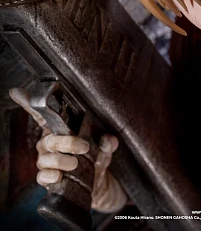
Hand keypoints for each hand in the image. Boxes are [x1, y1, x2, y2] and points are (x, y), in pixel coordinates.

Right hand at [9, 87, 126, 212]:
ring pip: (45, 159)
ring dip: (61, 161)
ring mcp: (46, 161)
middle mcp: (49, 144)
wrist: (97, 183)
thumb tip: (109, 140)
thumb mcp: (105, 147)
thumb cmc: (96, 158)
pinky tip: (59, 176)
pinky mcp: (47, 178)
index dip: (29, 104)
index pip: (42, 116)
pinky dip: (50, 176)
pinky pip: (42, 176)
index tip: (18, 92)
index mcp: (60, 130)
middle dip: (66, 143)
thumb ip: (107, 142)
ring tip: (75, 164)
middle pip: (49, 140)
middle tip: (84, 147)